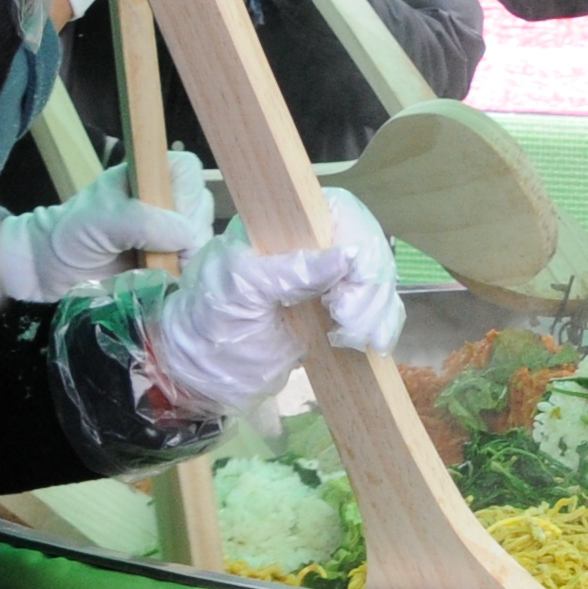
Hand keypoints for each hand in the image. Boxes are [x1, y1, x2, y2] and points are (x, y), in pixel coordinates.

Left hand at [0, 150, 210, 300]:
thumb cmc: (71, 235)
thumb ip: (144, 223)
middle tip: (166, 253)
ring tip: (162, 269)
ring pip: (202, 236)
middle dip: (190, 232)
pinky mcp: (169, 258)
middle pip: (202, 206)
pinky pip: (194, 261)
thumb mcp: (102, 221)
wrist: (52, 269)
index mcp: (148, 175)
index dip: (187, 196)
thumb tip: (187, 236)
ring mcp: (169, 230)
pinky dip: (186, 272)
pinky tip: (169, 279)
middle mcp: (164, 199)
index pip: (189, 172)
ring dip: (188, 256)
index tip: (173, 223)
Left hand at [144, 190, 405, 421]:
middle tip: (350, 323)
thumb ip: (287, 271)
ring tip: (357, 340)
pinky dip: (384, 324)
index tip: (353, 281)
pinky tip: (374, 344)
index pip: (338, 212)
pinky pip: (379, 307)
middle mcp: (310, 248)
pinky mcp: (339, 313)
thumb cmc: (209, 325)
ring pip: (378, 279)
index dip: (358, 239)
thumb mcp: (238, 291)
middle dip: (370, 287)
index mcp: (280, 230)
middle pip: (368, 247)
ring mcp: (328, 281)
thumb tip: (347, 255)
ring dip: (378, 310)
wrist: (203, 377)